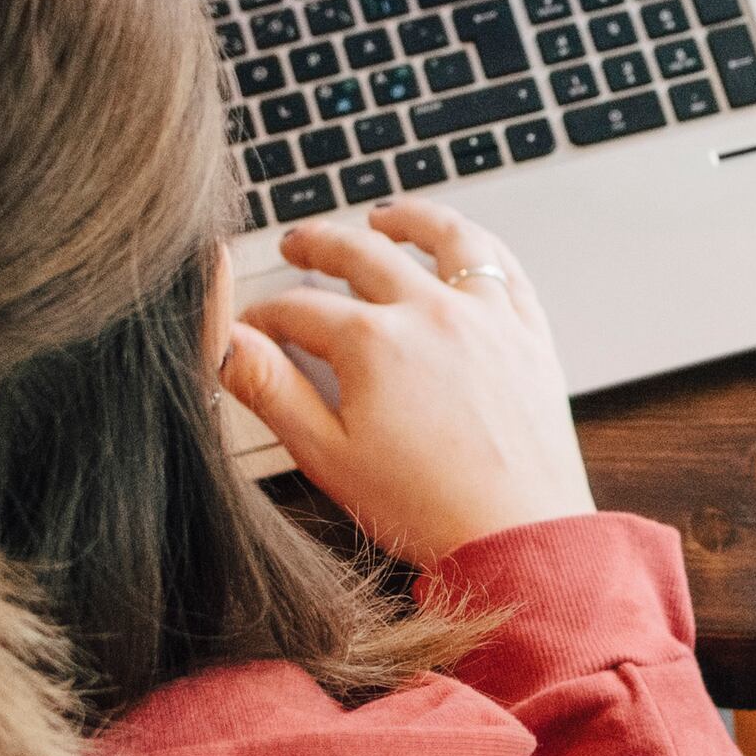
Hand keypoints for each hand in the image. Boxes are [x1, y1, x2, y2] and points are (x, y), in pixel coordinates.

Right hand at [219, 202, 595, 569]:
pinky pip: (503, 265)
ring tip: (382, 217)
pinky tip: (462, 247)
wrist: (517, 537)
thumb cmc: (425, 508)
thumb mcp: (327, 456)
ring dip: (407, 219)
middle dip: (318, 245)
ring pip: (444, 238)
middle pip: (361, 254)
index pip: (299, 310)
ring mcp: (486, 316)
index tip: (252, 329)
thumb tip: (226, 345)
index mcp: (373, 342)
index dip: (265, 317)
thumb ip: (272, 392)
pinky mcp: (528, 333)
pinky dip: (476, 245)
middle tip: (296, 246)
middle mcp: (430, 312)